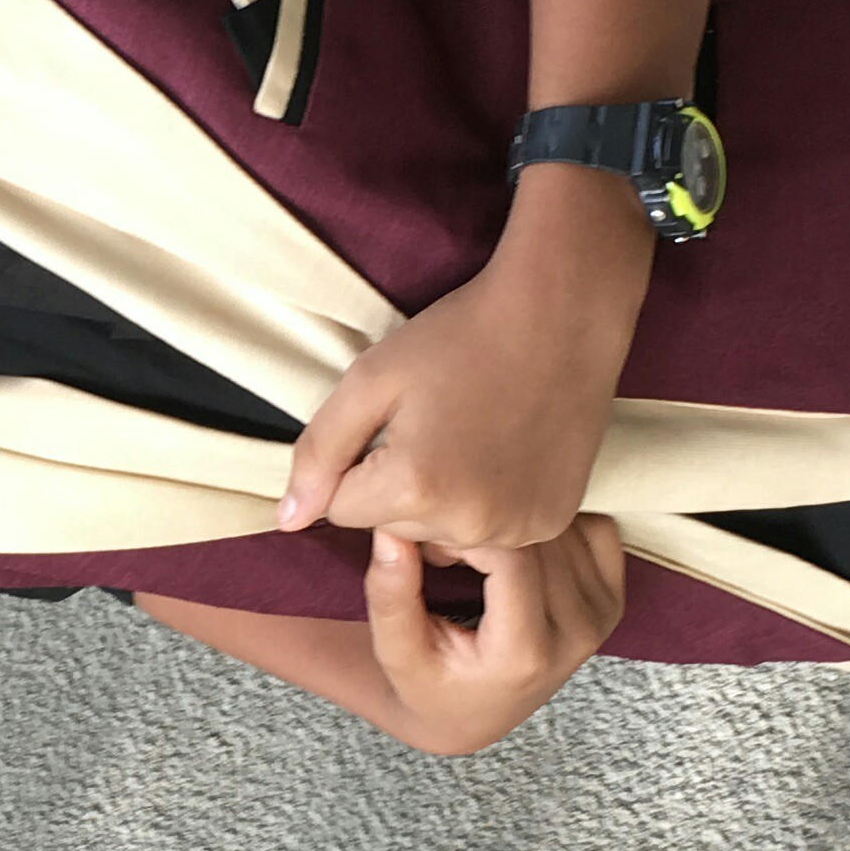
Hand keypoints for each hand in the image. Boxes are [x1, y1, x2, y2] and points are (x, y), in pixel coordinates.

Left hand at [276, 168, 649, 550]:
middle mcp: (468, 522)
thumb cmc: (460, 336)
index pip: (343, 510)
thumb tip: (289, 520)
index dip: (360, 462)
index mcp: (416, 486)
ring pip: (441, 535)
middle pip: (394, 529)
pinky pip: (491, 532)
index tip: (398, 422)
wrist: (561, 314)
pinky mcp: (549, 522)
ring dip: (444, 500)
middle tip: (439, 424)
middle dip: (399, 485)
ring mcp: (516, 528)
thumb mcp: (370, 380)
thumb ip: (319, 452)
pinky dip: (489, 503)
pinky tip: (506, 453)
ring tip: (474, 438)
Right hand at [364, 518, 628, 755]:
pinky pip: (597, 530)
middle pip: (539, 539)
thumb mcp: (395, 651)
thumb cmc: (429, 683)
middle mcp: (576, 636)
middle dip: (490, 525)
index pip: (509, 556)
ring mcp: (601, 618)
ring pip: (566, 529)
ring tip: (481, 554)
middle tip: (451, 547)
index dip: (466, 533)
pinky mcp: (613, 601)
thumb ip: (390, 594)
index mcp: (526, 654)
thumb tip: (392, 530)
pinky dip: (558, 526)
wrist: (472, 714)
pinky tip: (522, 550)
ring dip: (520, 523)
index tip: (433, 542)